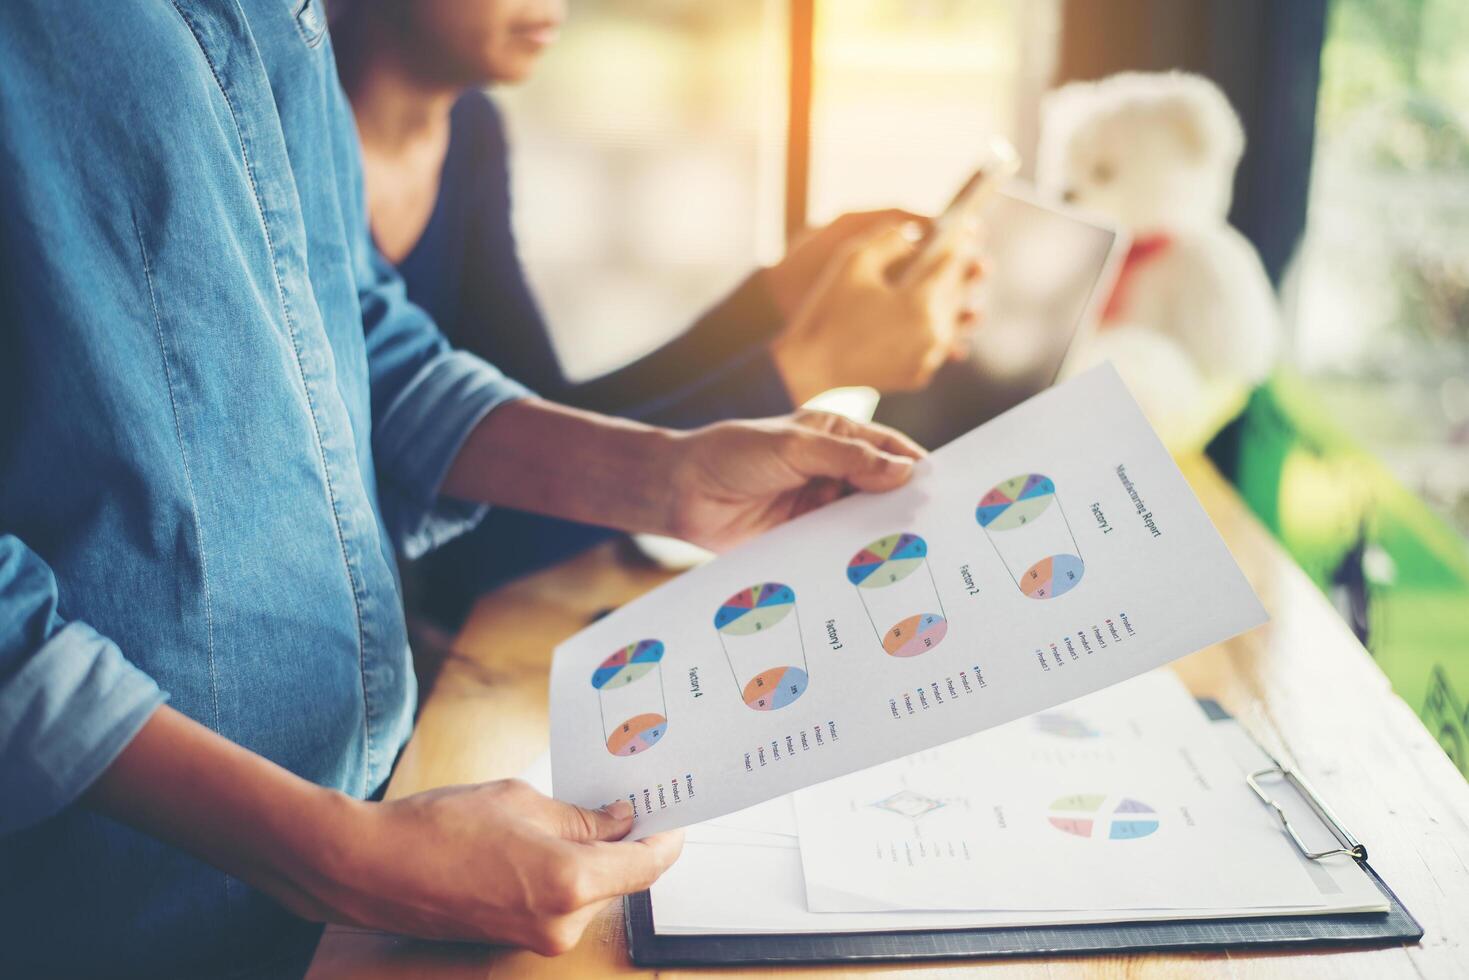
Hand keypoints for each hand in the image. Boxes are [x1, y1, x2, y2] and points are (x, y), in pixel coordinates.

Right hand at [87, 706, 681, 958]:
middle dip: (619, 842)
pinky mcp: (514, 941)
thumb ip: (581, 816)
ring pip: (589, 892)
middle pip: (619, 880)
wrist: (370, 868)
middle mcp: (561, 922)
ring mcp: (537, 938)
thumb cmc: (437, 827)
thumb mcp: (521, 800)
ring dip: (587, 859)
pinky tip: (536, 844)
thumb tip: (620, 820)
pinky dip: (560, 876)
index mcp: (570, 882)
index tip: (673, 815)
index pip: (648, 865)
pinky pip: (558, 905)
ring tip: (560, 816)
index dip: (666, 837)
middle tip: (616, 799)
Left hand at [666, 410, 925, 550]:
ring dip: (882, 538)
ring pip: (864, 524)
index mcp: (838, 437)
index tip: (949, 493)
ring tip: (914, 558)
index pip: (892, 451)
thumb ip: (848, 459)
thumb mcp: (794, 447)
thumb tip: (903, 472)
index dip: (919, 470)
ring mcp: (821, 507)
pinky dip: (854, 559)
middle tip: (940, 533)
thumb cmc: (732, 453)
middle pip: (885, 492)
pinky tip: (873, 573)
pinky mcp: (805, 539)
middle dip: (907, 509)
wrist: (680, 492)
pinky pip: (838, 550)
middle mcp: (835, 472)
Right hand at [769, 215, 981, 402]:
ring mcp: (927, 358)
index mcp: (921, 302)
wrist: (810, 366)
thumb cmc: (829, 311)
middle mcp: (933, 333)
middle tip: (975, 257)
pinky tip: (939, 321)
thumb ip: (889, 238)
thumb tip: (917, 233)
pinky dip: (941, 331)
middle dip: (965, 273)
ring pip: (952, 323)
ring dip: (958, 304)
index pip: (950, 264)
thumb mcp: (854, 261)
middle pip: (957, 295)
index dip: (960, 243)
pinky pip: (938, 347)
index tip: (969, 228)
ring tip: (965, 291)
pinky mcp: (918, 375)